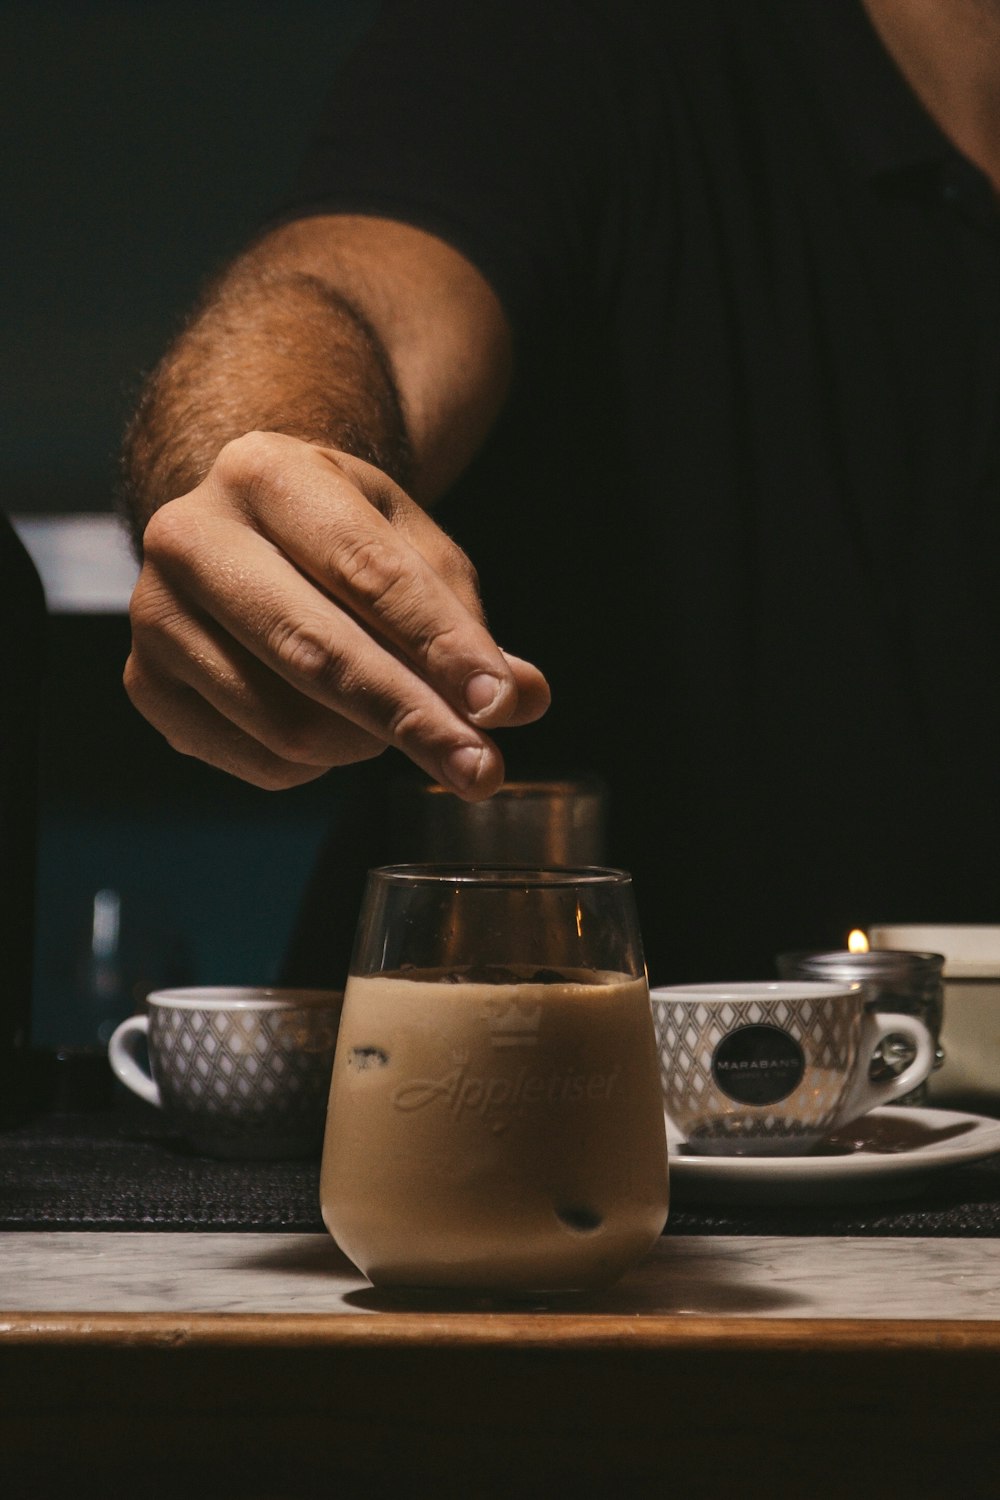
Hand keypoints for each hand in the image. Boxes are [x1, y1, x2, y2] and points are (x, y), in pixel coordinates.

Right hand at [124, 431, 549, 794]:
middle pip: (315, 651)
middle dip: (411, 720)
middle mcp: (189, 536)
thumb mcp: (414, 552)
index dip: (440, 645)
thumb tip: (524, 699)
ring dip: (366, 741)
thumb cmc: (343, 539)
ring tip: (393, 714)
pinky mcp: (146, 686)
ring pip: (287, 723)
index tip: (501, 706)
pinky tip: (329, 722)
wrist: (246, 531)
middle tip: (484, 771)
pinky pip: (260, 762)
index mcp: (265, 472)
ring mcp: (153, 615)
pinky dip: (320, 764)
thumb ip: (467, 625)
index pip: (366, 571)